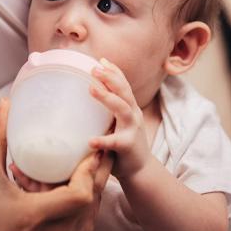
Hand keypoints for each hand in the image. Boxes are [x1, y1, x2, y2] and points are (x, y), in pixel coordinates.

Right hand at [0, 98, 112, 230]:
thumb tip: (4, 107)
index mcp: (36, 216)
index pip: (79, 195)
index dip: (89, 171)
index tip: (93, 149)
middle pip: (93, 199)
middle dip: (100, 170)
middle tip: (101, 147)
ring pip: (92, 211)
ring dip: (95, 185)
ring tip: (96, 162)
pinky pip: (86, 222)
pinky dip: (88, 202)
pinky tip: (83, 186)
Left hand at [89, 58, 149, 178]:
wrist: (140, 170)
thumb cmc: (124, 144)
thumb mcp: (120, 122)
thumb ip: (111, 111)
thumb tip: (92, 94)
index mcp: (130, 108)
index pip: (124, 85)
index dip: (114, 71)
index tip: (101, 60)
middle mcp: (133, 115)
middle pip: (124, 92)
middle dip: (110, 78)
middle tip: (94, 68)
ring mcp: (132, 129)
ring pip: (122, 109)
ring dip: (107, 98)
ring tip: (91, 89)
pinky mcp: (128, 146)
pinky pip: (115, 142)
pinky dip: (103, 140)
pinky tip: (91, 140)